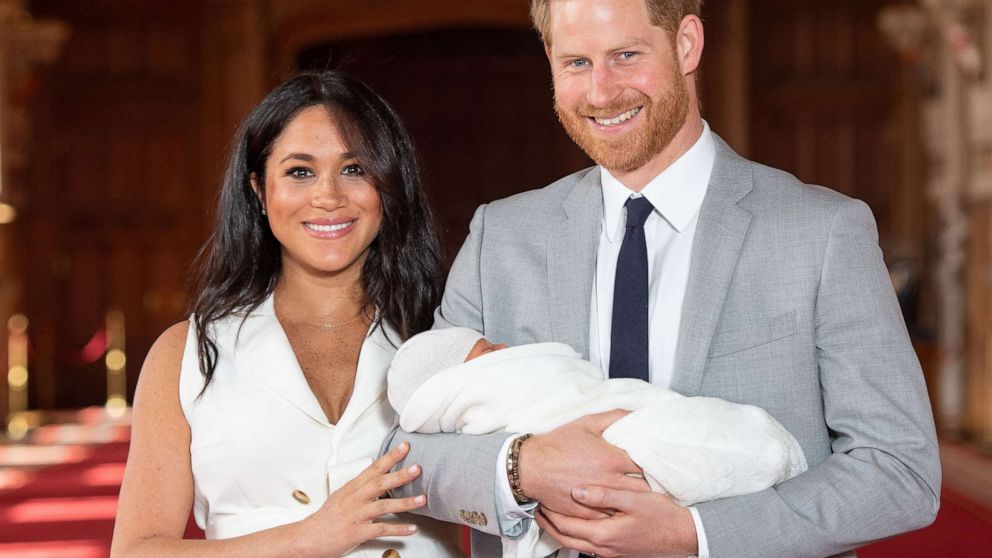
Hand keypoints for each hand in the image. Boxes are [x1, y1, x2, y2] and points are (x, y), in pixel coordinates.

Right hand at [297, 442, 425, 556]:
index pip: (373, 468)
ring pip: (383, 506)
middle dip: (400, 475)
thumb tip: (377, 476)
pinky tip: (412, 528)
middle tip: (417, 468)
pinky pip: (381, 529)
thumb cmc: (326, 518)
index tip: (404, 447)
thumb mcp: (342, 496)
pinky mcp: (357, 532)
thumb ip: (360, 487)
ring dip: (405, 503)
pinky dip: (398, 529)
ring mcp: (356, 515)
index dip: (390, 457)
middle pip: (379, 483)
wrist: (308, 537)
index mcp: (352, 488)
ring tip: (422, 499)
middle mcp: (355, 499)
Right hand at [518, 410, 647, 518]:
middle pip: (643, 488)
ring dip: (635, 499)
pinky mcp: (588, 514)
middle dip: (648, 483)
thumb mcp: (586, 423)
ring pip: (629, 504)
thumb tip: (636, 414)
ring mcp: (599, 500)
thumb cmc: (558, 444)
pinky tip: (618, 505)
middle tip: (649, 478)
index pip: (647, 464)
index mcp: (611, 459)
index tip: (654, 461)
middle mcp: (608, 481)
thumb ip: (614, 417)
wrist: (531, 467)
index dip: (652, 462)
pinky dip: (617, 510)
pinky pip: (612, 516)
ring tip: (638, 493)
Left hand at [536, 485, 697, 557]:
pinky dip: (575, 535)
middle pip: (565, 539)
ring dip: (559, 530)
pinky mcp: (616, 552)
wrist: (684, 535)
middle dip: (548, 524)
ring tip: (550, 515)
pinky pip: (587, 546)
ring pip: (574, 544)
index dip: (550, 513)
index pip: (566, 525)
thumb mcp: (634, 499)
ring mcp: (610, 553)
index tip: (540, 498)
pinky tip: (576, 522)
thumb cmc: (662, 515)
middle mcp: (604, 548)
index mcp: (604, 534)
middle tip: (537, 508)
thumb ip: (605, 495)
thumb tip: (577, 491)